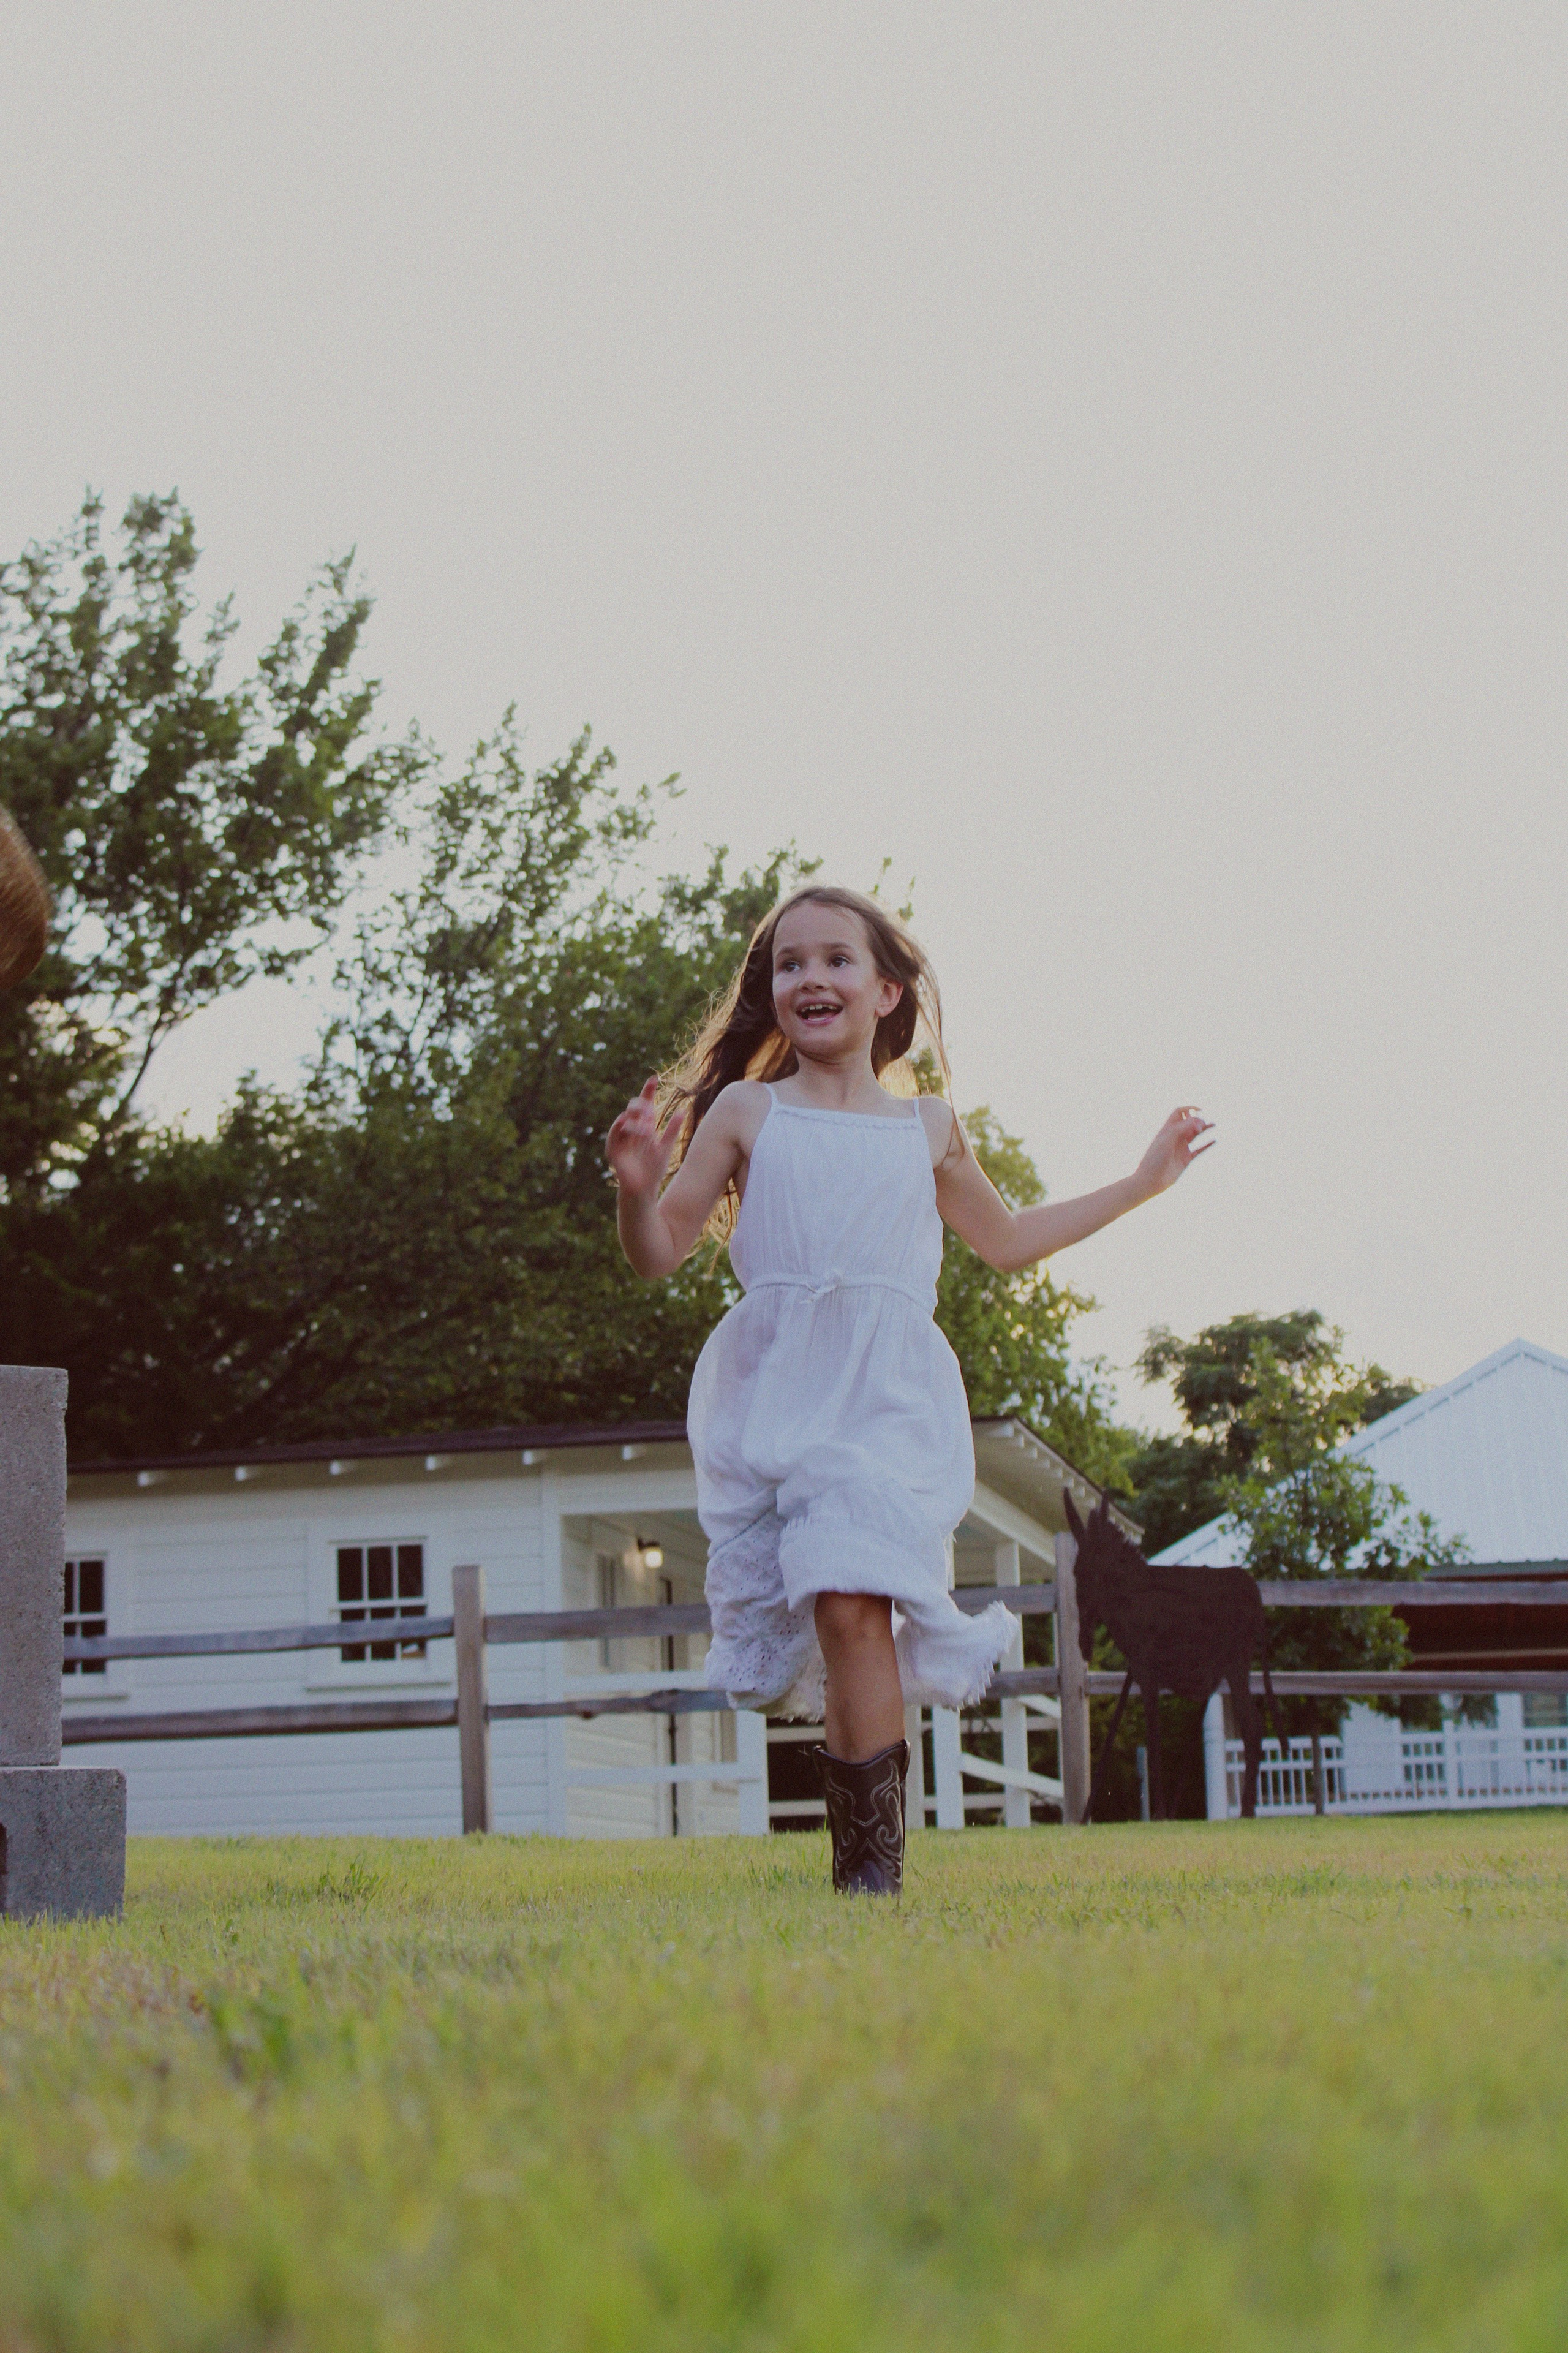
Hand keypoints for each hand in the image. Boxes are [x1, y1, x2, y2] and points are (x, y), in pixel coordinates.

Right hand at [606, 1077, 680, 1198]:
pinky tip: (625, 1121)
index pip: (645, 1105)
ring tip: (647, 1127)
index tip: (654, 1078)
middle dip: (640, 1104)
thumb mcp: (665, 1147)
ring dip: (635, 1119)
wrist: (644, 1189)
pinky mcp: (614, 1150)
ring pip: (625, 1119)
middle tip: (648, 1106)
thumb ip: (672, 1130)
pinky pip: (614, 1135)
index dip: (648, 1091)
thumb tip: (682, 1111)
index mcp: (645, 1127)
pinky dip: (618, 1127)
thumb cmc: (654, 1170)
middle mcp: (632, 1130)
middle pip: (633, 1109)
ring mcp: (622, 1139)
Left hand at [1135, 1106, 1213, 1197]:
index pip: (1179, 1112)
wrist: (1151, 1180)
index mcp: (1167, 1129)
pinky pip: (1199, 1150)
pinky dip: (1206, 1145)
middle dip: (1197, 1120)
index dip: (1189, 1109)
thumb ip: (1181, 1128)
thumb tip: (1196, 1119)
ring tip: (1214, 1124)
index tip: (1199, 1110)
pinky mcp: (1186, 1159)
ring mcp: (1181, 1148)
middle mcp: (1175, 1137)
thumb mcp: (1167, 1140)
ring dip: (1204, 1129)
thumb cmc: (1154, 1159)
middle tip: (1201, 1126)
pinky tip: (1214, 1140)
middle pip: (1189, 1123)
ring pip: (1195, 1135)